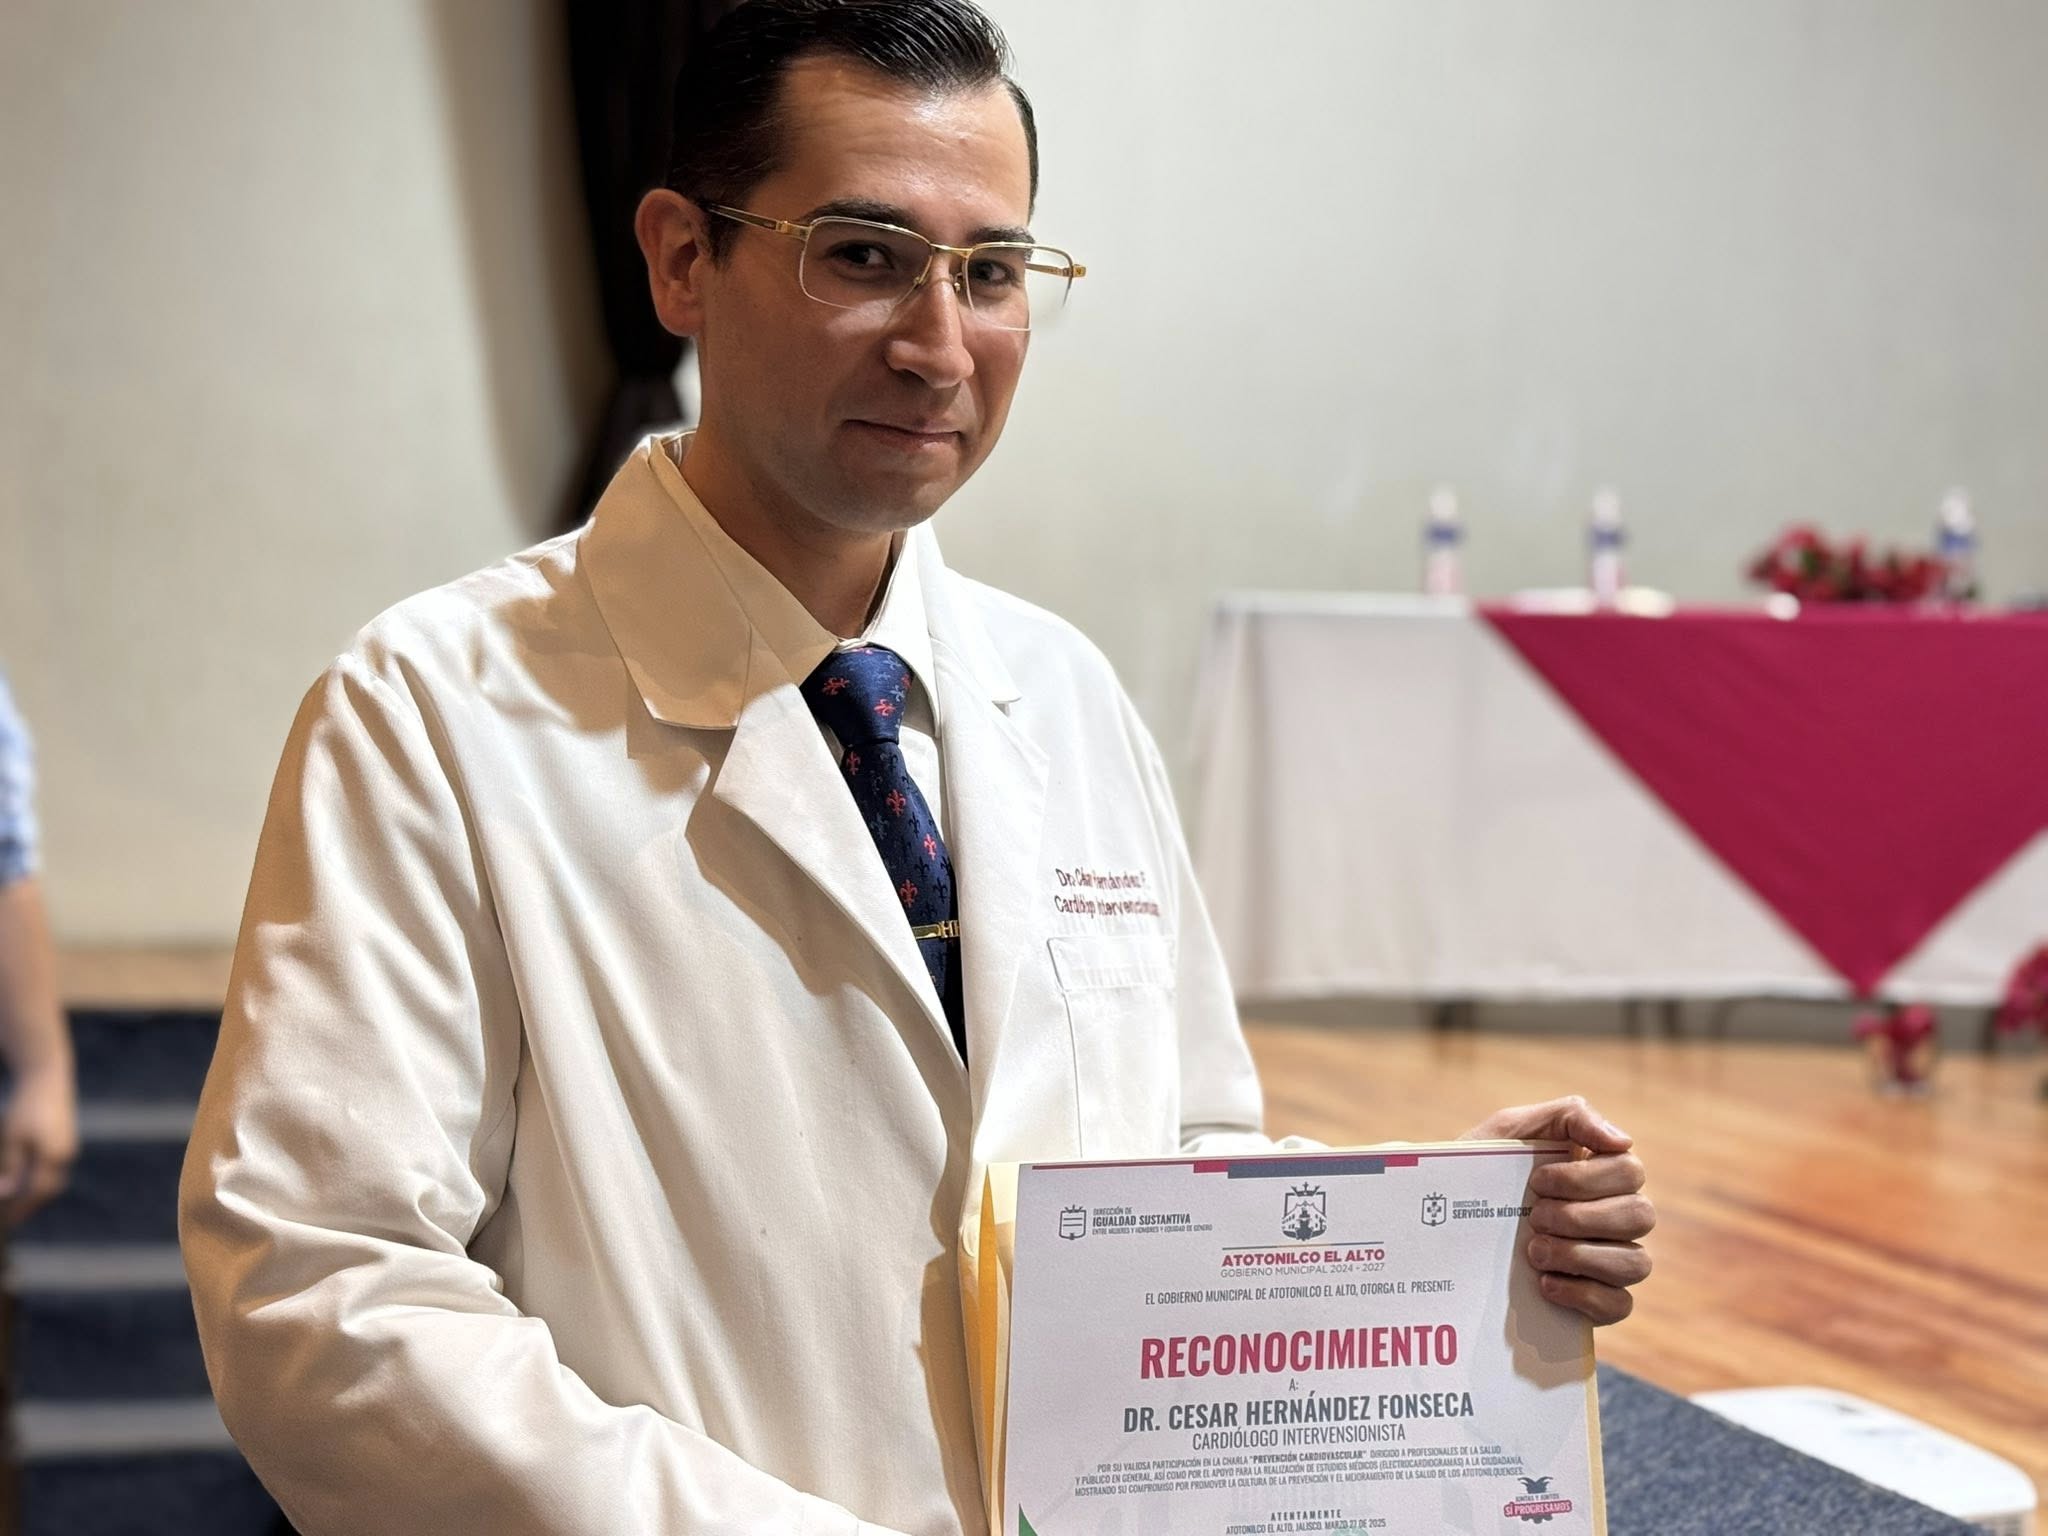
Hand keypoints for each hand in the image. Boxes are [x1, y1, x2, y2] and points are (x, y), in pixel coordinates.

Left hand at [0, 1065, 77, 1223]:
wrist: (47, 1077)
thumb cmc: (26, 1107)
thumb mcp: (12, 1138)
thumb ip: (12, 1168)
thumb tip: (8, 1194)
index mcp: (54, 1158)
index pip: (37, 1194)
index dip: (21, 1210)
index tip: (7, 1223)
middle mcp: (66, 1156)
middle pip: (49, 1190)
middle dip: (30, 1206)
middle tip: (10, 1219)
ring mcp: (68, 1147)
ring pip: (53, 1180)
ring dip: (36, 1194)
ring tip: (16, 1202)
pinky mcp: (65, 1140)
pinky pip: (53, 1168)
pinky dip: (40, 1179)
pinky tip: (26, 1179)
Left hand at [1460, 1095, 1652, 1325]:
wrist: (1437, 1226)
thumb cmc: (1478, 1171)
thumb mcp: (1509, 1131)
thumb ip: (1568, 1116)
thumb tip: (1623, 1141)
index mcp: (1599, 1173)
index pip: (1630, 1171)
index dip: (1585, 1178)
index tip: (1538, 1182)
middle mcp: (1613, 1218)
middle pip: (1640, 1215)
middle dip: (1581, 1217)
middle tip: (1535, 1218)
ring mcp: (1609, 1263)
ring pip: (1636, 1262)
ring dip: (1580, 1255)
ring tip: (1533, 1251)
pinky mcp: (1596, 1303)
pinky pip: (1619, 1305)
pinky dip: (1584, 1295)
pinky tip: (1545, 1284)